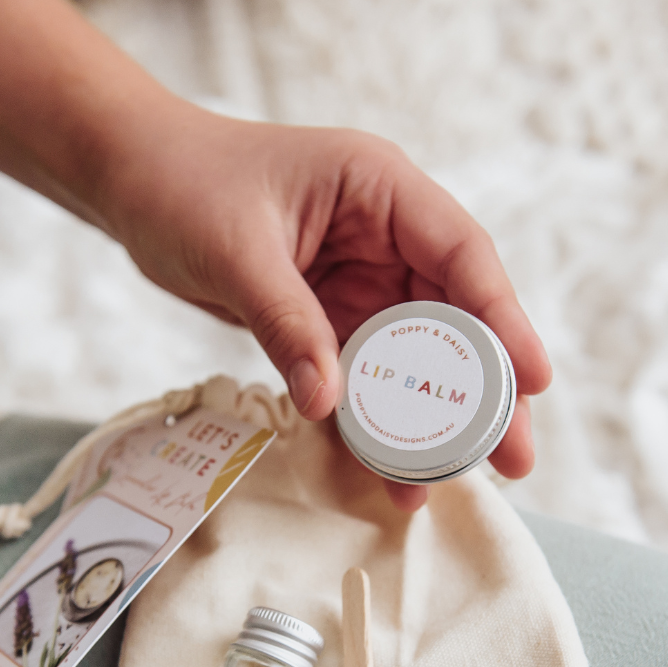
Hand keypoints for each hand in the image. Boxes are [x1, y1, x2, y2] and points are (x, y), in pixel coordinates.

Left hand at [100, 107, 551, 510]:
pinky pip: (362, 377)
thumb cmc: (183, 185)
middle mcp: (382, 236)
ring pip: (411, 359)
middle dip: (483, 393)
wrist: (133, 184)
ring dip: (429, 422)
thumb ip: (287, 323)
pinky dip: (373, 423)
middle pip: (453, 318)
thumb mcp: (236, 250)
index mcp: (379, 189)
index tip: (534, 381)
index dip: (503, 320)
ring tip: (446, 482)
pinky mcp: (327, 317)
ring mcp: (357, 280)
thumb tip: (329, 403)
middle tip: (515, 459)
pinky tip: (386, 469)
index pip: (462, 253)